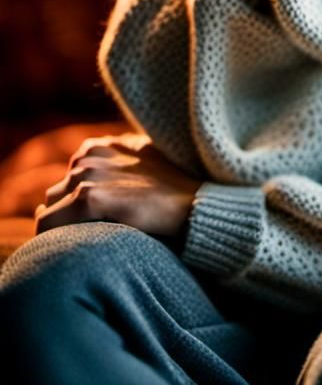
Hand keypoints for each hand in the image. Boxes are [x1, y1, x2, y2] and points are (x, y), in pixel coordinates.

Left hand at [34, 133, 200, 239]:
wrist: (195, 205)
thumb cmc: (174, 193)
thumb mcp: (144, 165)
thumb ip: (115, 168)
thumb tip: (76, 186)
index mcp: (100, 146)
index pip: (69, 181)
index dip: (77, 206)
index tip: (95, 225)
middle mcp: (90, 156)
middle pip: (56, 196)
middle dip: (68, 216)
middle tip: (93, 238)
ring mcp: (88, 174)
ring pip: (50, 211)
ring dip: (64, 228)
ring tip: (89, 245)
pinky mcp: (90, 197)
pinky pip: (48, 224)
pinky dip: (54, 240)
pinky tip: (76, 252)